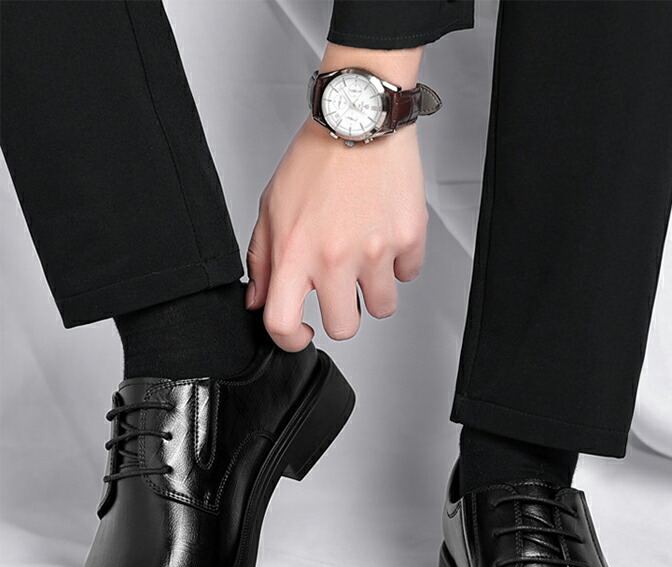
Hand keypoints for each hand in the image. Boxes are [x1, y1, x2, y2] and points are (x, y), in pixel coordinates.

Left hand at [245, 114, 428, 350]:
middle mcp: (334, 258)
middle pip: (344, 328)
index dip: (291, 340)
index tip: (302, 331)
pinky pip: (408, 274)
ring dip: (374, 290)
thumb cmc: (316, 160)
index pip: (283, 324)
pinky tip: (385, 236)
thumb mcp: (272, 208)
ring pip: (383, 307)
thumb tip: (259, 300)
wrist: (359, 118)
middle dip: (344, 315)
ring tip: (366, 256)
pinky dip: (399, 262)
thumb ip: (262, 260)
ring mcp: (375, 251)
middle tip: (342, 291)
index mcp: (294, 253)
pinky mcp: (409, 238)